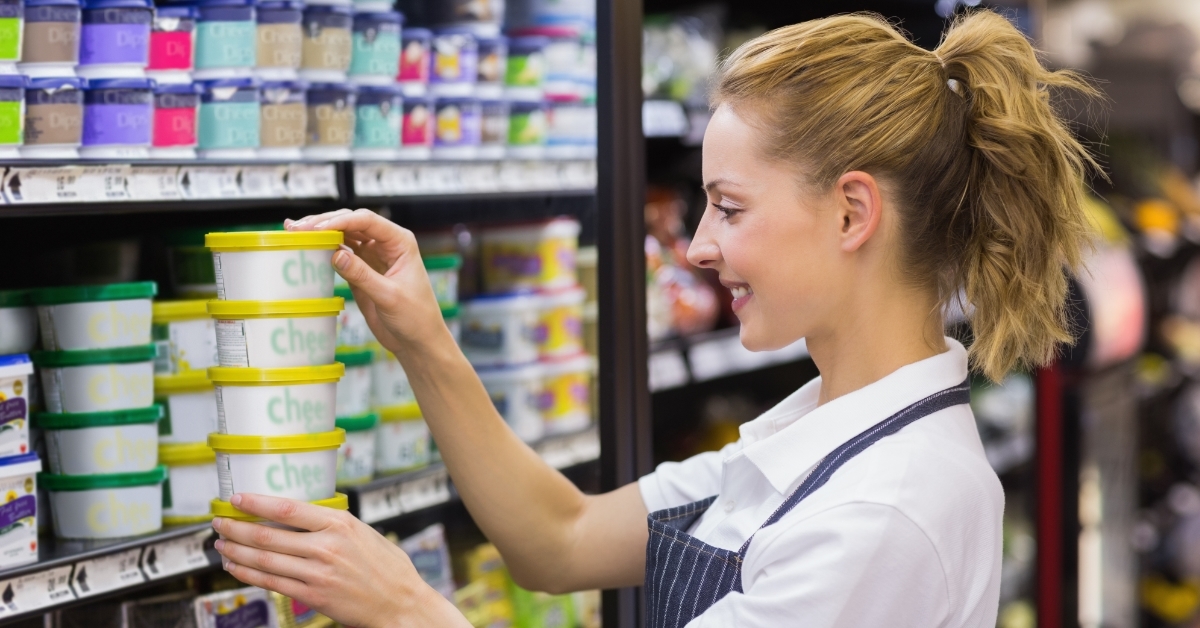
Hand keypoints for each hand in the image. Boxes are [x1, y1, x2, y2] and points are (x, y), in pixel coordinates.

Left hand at [212, 493, 470, 627]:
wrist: (401, 604)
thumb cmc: (388, 568)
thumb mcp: (364, 533)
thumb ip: (332, 524)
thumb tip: (299, 515)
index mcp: (340, 524)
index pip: (287, 508)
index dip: (256, 503)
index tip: (237, 498)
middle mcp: (326, 547)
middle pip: (268, 535)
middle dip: (236, 527)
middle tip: (219, 521)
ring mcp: (317, 573)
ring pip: (264, 560)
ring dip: (236, 551)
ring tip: (221, 543)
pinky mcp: (313, 596)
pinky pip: (272, 582)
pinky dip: (248, 574)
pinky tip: (236, 566)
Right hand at [285, 209, 448, 356]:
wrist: (417, 341)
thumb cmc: (416, 318)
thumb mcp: (389, 296)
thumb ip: (362, 275)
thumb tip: (336, 254)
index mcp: (400, 242)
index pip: (367, 221)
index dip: (341, 221)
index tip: (317, 228)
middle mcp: (386, 244)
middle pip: (352, 223)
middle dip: (324, 223)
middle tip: (298, 228)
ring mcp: (372, 256)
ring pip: (343, 236)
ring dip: (320, 233)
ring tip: (294, 232)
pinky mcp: (361, 271)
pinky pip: (340, 254)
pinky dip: (324, 250)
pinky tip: (306, 246)